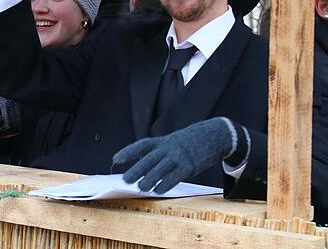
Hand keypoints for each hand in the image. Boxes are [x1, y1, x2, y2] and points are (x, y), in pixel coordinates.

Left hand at [112, 117, 236, 192]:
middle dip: (136, 169)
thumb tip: (142, 173)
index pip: (141, 145)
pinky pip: (175, 175)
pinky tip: (158, 190)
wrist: (212, 136)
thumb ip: (159, 155)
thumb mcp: (171, 143)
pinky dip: (166, 183)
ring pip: (160, 168)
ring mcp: (179, 156)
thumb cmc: (187, 144)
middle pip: (149, 159)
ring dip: (150, 179)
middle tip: (125, 180)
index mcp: (162, 141)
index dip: (128, 152)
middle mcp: (168, 147)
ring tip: (141, 188)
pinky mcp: (189, 165)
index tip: (116, 159)